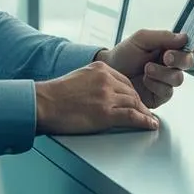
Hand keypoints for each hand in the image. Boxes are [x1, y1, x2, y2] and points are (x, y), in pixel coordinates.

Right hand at [34, 61, 158, 134]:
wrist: (43, 104)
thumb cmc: (55, 95)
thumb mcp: (79, 78)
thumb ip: (94, 81)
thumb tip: (101, 93)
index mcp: (100, 68)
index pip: (124, 81)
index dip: (132, 93)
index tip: (137, 101)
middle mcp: (106, 79)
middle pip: (132, 92)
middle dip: (140, 104)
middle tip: (146, 112)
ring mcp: (107, 96)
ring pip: (135, 103)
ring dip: (144, 113)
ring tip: (150, 120)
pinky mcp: (106, 113)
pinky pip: (132, 116)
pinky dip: (144, 121)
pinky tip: (150, 124)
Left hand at [102, 29, 193, 108]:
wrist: (109, 72)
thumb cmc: (125, 54)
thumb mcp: (142, 39)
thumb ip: (163, 37)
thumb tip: (184, 37)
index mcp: (169, 48)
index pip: (189, 46)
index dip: (191, 45)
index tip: (185, 43)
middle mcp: (171, 65)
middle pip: (188, 62)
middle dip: (179, 59)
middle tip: (166, 57)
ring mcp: (166, 80)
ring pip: (178, 79)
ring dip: (163, 73)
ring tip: (147, 68)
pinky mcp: (160, 96)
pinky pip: (167, 92)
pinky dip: (156, 84)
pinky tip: (145, 80)